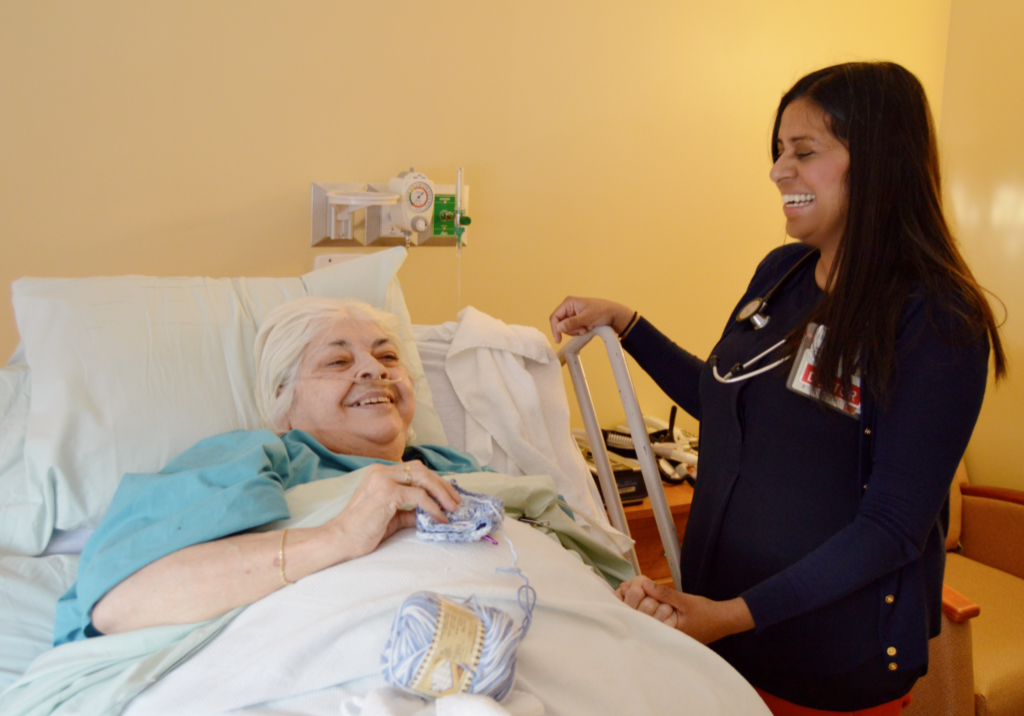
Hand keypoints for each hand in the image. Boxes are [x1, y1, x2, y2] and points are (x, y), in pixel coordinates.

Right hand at [323, 461, 460, 560]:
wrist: (340, 539)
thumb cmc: (362, 530)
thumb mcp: (391, 517)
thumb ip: (409, 511)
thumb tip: (431, 513)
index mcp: (380, 473)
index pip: (414, 469)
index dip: (435, 480)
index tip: (449, 494)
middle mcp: (382, 472)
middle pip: (421, 470)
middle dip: (442, 484)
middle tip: (456, 501)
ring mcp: (383, 480)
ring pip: (423, 478)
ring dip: (442, 493)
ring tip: (452, 508)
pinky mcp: (387, 493)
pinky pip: (419, 496)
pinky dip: (433, 506)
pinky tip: (439, 517)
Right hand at [549, 296, 634, 342]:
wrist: (615, 314)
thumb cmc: (603, 311)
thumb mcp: (587, 318)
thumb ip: (572, 323)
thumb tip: (558, 327)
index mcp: (569, 302)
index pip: (555, 317)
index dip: (555, 329)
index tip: (558, 340)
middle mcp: (569, 307)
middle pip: (561, 324)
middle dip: (572, 330)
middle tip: (583, 330)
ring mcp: (573, 312)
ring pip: (567, 327)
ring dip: (577, 331)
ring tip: (588, 327)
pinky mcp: (577, 318)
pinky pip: (574, 328)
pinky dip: (581, 330)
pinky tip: (589, 327)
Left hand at [615, 575, 754, 644]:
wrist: (724, 620)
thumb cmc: (707, 613)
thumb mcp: (684, 601)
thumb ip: (664, 594)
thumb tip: (643, 583)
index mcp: (667, 634)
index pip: (642, 621)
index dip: (630, 605)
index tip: (622, 589)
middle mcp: (664, 637)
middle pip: (640, 621)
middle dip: (630, 604)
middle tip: (622, 587)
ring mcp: (666, 635)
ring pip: (646, 619)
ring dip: (637, 605)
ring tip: (628, 589)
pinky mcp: (669, 630)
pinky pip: (654, 619)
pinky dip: (647, 609)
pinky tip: (643, 596)